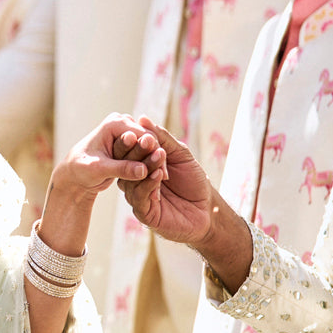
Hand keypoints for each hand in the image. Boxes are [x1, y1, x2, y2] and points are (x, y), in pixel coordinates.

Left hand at [51, 114, 166, 202]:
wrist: (74, 175)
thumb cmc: (80, 170)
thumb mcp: (99, 170)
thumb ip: (121, 168)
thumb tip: (143, 170)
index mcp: (114, 123)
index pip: (143, 135)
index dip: (154, 153)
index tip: (161, 173)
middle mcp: (122, 123)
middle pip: (149, 139)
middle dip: (157, 158)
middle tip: (165, 178)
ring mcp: (126, 132)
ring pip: (149, 146)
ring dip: (155, 162)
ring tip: (162, 181)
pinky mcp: (129, 143)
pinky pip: (144, 153)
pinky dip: (150, 165)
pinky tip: (156, 181)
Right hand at [120, 117, 213, 242]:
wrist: (207, 209)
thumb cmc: (193, 181)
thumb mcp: (180, 154)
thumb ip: (162, 138)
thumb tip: (142, 118)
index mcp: (139, 166)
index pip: (127, 151)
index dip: (131, 140)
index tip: (136, 129)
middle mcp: (134, 181)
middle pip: (125, 164)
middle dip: (136, 151)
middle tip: (147, 141)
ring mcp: (137, 197)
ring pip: (131, 180)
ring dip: (146, 165)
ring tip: (160, 155)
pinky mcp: (144, 213)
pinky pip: (139, 197)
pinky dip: (148, 184)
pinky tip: (159, 175)